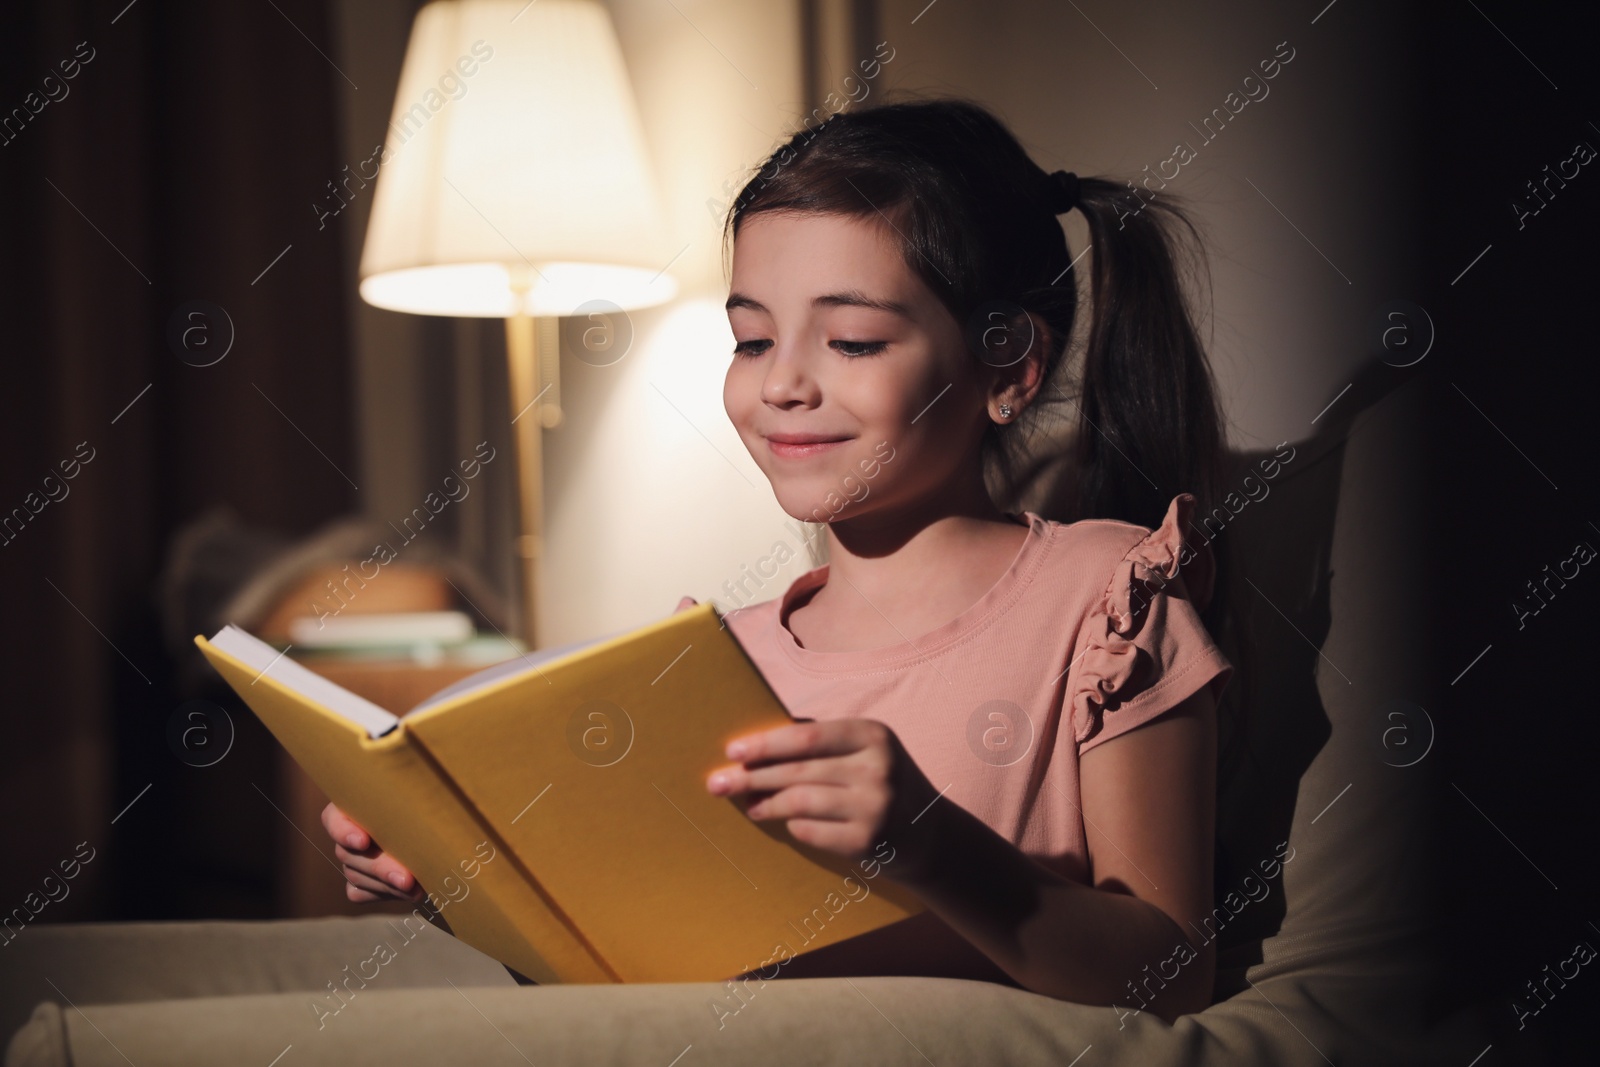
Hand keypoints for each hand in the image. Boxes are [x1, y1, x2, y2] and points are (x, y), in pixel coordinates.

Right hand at [320, 802, 426, 903]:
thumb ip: (414, 796)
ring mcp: (351, 860)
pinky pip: (358, 892)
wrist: (442, 833)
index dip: (343, 831)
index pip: (333, 818)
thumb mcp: (423, 796)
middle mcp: (348, 833)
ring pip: (355, 875)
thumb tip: (422, 792)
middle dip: (380, 867)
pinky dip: (384, 894)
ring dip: (386, 884)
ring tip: (414, 888)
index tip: (363, 841)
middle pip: (348, 853)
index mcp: (356, 805)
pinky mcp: (357, 883)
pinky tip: (409, 893)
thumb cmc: (432, 805)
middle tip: (406, 878)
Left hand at [704, 718, 941, 876]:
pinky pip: (811, 831)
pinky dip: (792, 825)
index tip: (733, 751)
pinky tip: (783, 822)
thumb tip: (757, 745)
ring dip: (765, 803)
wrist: (930, 834)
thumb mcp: (866, 751)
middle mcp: (877, 768)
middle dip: (752, 776)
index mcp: (873, 736)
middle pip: (798, 770)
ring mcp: (874, 807)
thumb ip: (823, 744)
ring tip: (748, 804)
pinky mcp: (867, 841)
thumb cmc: (881, 783)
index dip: (766, 744)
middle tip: (717, 782)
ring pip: (799, 802)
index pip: (807, 737)